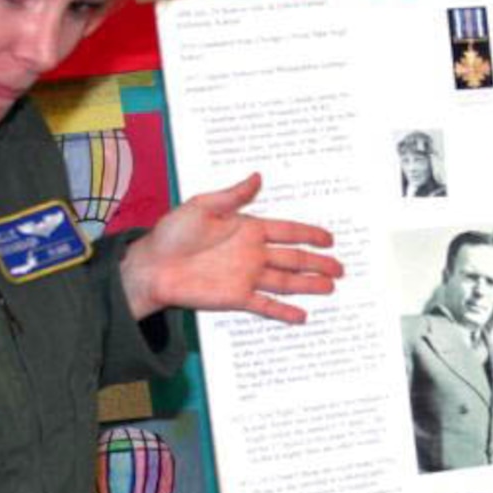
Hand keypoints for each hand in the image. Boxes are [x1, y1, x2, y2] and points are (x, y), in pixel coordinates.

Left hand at [119, 173, 341, 322]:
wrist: (151, 266)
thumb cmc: (172, 233)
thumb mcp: (201, 206)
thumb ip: (232, 196)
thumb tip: (257, 177)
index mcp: (247, 229)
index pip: (287, 231)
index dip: (309, 234)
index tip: (329, 238)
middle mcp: (251, 254)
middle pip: (294, 258)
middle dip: (318, 262)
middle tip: (340, 268)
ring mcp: (246, 277)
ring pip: (286, 281)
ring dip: (308, 285)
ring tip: (330, 288)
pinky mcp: (236, 298)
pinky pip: (266, 305)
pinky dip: (284, 311)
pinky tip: (302, 315)